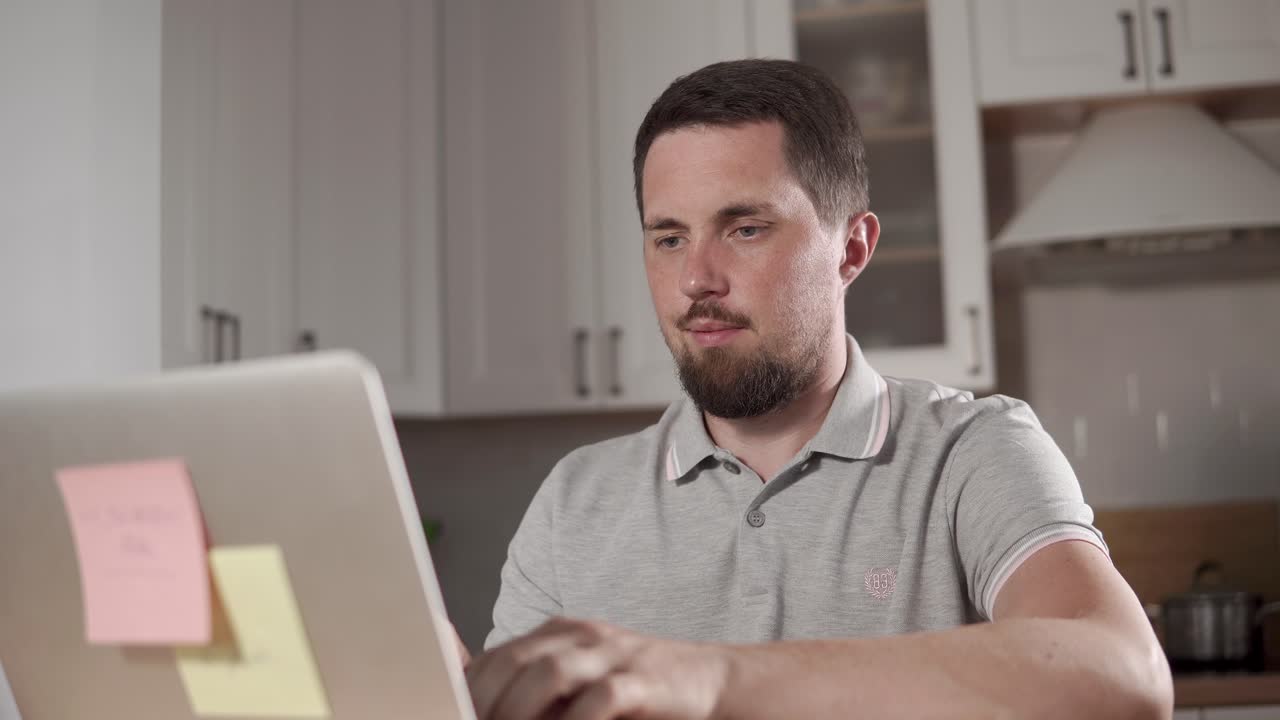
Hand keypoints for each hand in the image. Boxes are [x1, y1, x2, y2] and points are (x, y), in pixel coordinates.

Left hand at [466, 617, 729, 719]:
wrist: (708, 680)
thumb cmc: (635, 690)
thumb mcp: (577, 686)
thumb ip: (534, 692)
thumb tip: (479, 709)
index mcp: (556, 635)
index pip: (495, 656)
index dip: (468, 691)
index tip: (452, 713)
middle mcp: (579, 637)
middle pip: (513, 661)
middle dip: (486, 704)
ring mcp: (612, 655)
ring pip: (549, 674)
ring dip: (519, 713)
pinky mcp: (643, 680)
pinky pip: (601, 699)